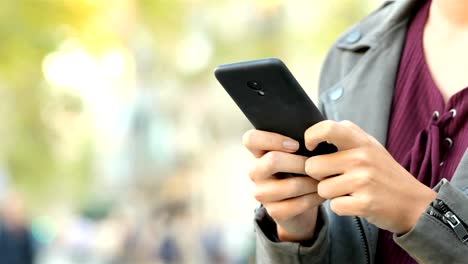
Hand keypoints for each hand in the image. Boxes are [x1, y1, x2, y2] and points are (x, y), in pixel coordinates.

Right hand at [243, 129, 323, 240]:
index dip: (272, 139)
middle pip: (272, 160)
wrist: (301, 205)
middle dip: (300, 162)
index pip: (251, 139)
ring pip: (289, 185)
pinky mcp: (273, 211)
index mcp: (259, 153)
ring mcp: (262, 193)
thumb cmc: (302, 170)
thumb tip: (325, 127)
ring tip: (323, 180)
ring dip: (311, 182)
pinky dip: (314, 198)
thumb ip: (303, 139)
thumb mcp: (299, 153)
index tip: (296, 145)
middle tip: (316, 165)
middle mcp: (255, 171)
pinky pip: (296, 204)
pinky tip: (321, 194)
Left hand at [304, 120, 436, 233]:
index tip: (312, 148)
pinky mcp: (364, 203)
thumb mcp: (370, 147)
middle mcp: (361, 158)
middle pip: (312, 166)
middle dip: (318, 176)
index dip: (311, 137)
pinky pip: (334, 206)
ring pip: (322, 189)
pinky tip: (355, 203)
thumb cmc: (384, 174)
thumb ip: (345, 138)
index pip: (326, 128)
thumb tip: (313, 137)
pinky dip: (341, 208)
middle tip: (334, 178)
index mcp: (360, 141)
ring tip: (349, 191)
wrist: (415, 203)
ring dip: (331, 194)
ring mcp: (363, 180)